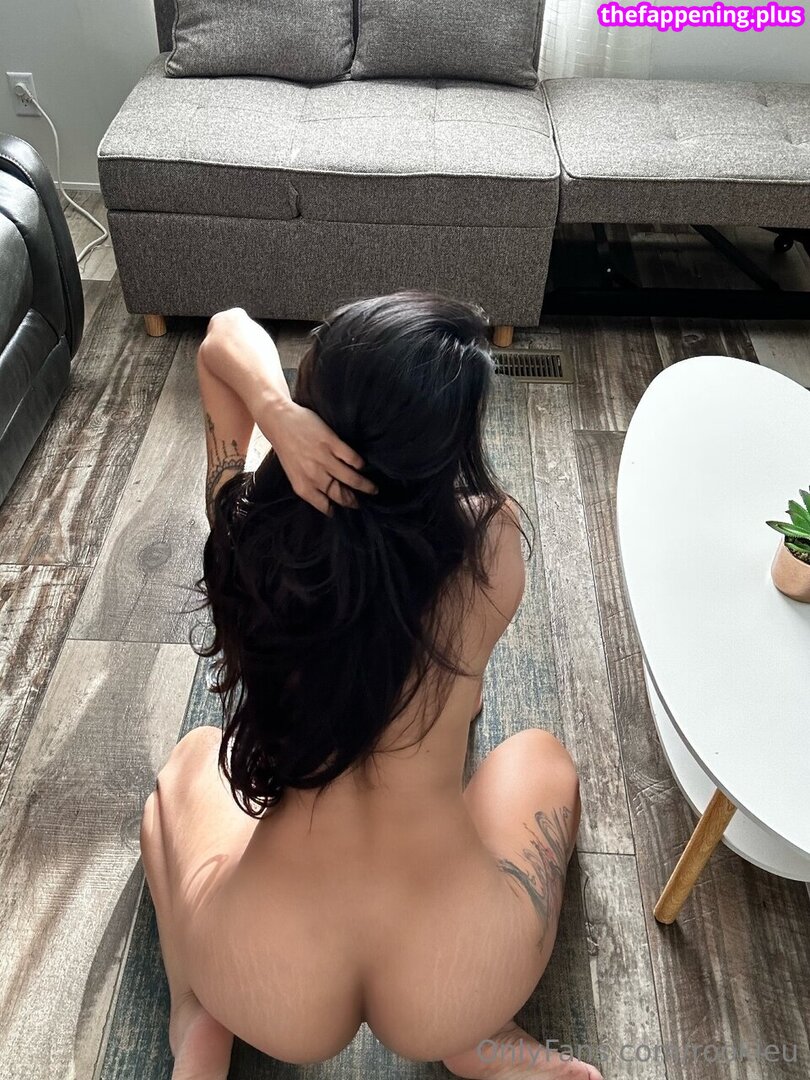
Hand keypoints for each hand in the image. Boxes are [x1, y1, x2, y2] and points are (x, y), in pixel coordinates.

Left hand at [264, 400, 377, 515]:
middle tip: (361, 503)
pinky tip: (362, 466)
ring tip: (373, 489)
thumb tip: (329, 494)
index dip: (337, 509)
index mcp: (302, 486)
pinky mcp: (331, 443)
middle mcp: (314, 475)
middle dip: (354, 501)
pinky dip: (360, 464)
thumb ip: (309, 484)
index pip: (325, 506)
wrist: (279, 421)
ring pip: (351, 479)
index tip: (345, 510)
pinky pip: (352, 459)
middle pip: (341, 495)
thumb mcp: (294, 473)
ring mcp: (323, 459)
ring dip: (365, 486)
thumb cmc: (287, 448)